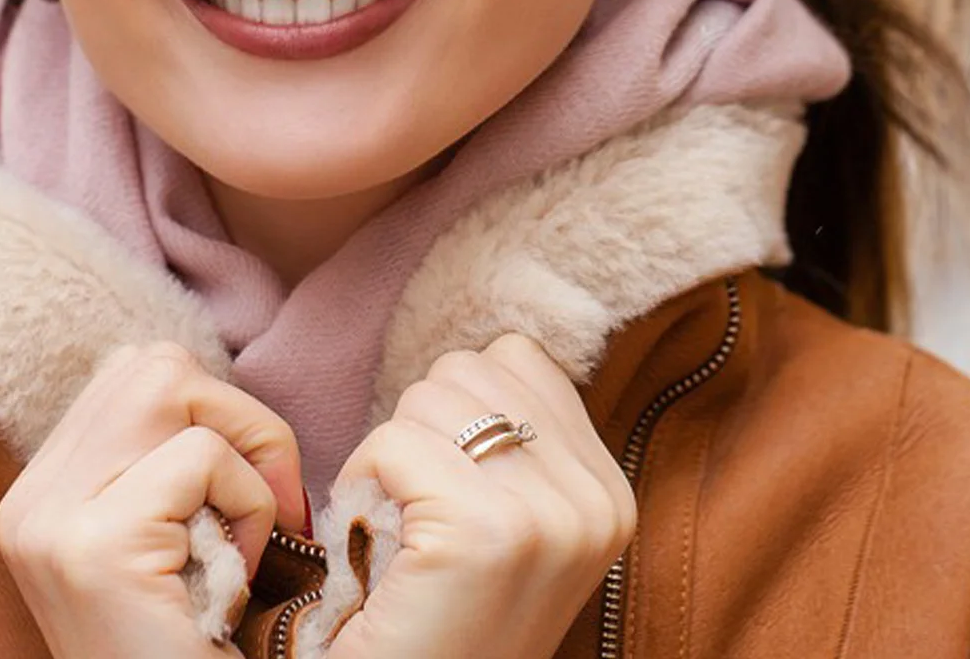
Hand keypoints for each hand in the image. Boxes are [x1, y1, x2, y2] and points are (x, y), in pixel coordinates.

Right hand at [0, 340, 307, 658]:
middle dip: (234, 421)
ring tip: (232, 553)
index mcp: (39, 496)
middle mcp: (26, 503)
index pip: (135, 372)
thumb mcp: (173, 541)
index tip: (243, 495)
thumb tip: (217, 384)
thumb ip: (168, 460)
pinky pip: (202, 457)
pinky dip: (247, 508)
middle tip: (258, 517)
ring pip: (175, 391)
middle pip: (153, 366)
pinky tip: (229, 586)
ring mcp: (47, 522)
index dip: (211, 411)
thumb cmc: (202, 649)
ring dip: (241, 463)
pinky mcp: (91, 546)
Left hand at [323, 332, 637, 658]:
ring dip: (390, 454)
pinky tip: (371, 548)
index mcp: (610, 492)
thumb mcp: (515, 525)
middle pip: (470, 370)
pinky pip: (391, 443)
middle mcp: (594, 501)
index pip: (519, 357)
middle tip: (417, 516)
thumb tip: (490, 347)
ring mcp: (547, 517)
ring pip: (429, 397)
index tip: (449, 484)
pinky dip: (359, 485)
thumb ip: (522, 438)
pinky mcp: (483, 532)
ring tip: (400, 532)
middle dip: (423, 428)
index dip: (461, 409)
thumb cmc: (440, 622)